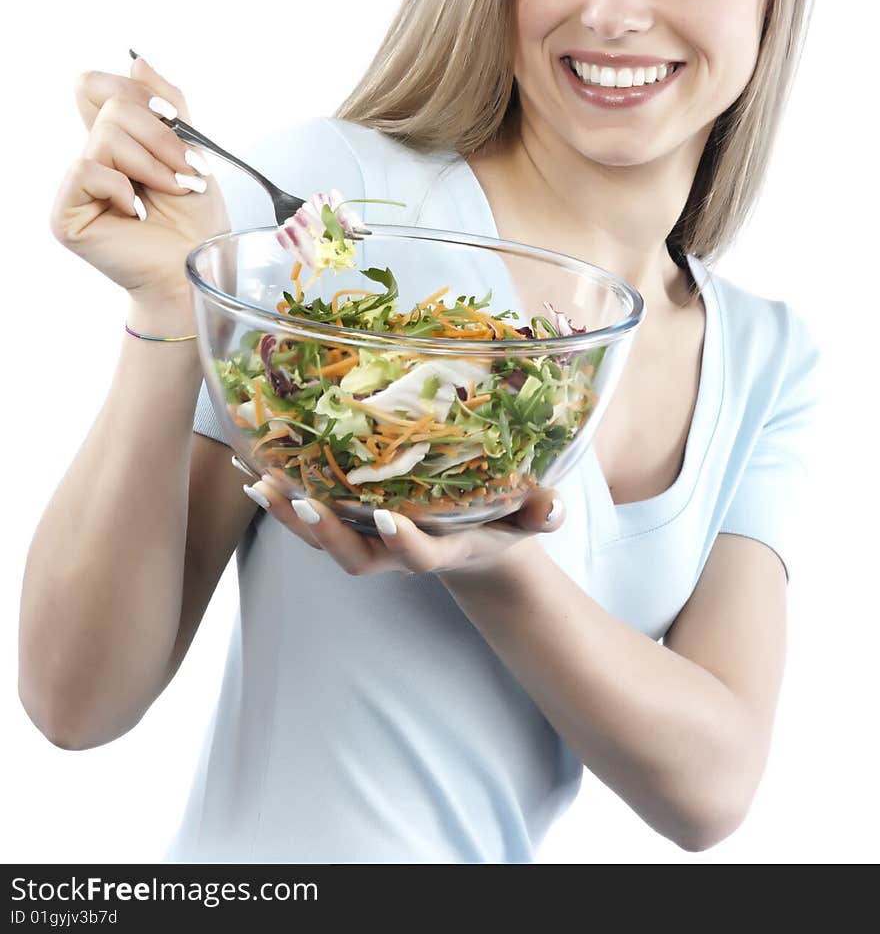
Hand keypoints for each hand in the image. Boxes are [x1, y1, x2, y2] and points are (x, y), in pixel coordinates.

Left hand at [242, 471, 564, 580]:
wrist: (471, 544)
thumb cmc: (499, 524)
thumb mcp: (526, 519)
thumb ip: (540, 514)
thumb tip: (554, 507)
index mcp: (440, 550)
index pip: (418, 556)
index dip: (403, 543)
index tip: (389, 518)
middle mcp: (395, 552)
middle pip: (352, 555)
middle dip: (325, 533)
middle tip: (301, 503)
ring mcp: (368, 540)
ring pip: (321, 538)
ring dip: (288, 514)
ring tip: (259, 482)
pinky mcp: (349, 523)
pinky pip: (309, 516)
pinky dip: (280, 496)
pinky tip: (249, 467)